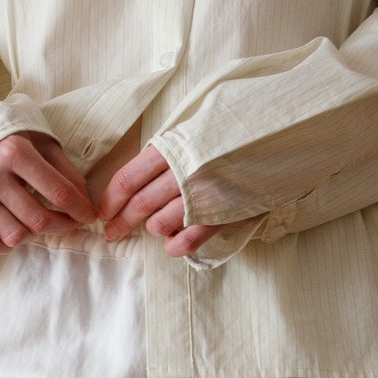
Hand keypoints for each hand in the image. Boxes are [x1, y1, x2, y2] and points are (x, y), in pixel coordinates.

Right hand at [0, 132, 96, 248]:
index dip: (81, 209)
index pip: (59, 192)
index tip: (89, 215)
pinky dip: (6, 242)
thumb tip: (83, 197)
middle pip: (39, 219)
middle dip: (64, 226)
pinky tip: (16, 228)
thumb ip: (62, 166)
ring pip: (15, 235)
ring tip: (42, 222)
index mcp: (14, 152)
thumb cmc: (2, 131)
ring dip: (35, 234)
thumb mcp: (36, 136)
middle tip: (72, 223)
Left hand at [97, 143, 217, 256]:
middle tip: (113, 233)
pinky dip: (175, 246)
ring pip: (160, 224)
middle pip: (139, 205)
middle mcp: (182, 174)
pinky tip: (172, 244)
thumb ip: (164, 154)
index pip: (127, 180)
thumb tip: (135, 179)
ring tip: (157, 226)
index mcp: (171, 150)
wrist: (274, 139)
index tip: (104, 212)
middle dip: (121, 222)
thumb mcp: (192, 132)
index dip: (110, 200)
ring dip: (154, 229)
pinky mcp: (221, 215)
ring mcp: (202, 197)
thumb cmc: (226, 136)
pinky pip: (188, 241)